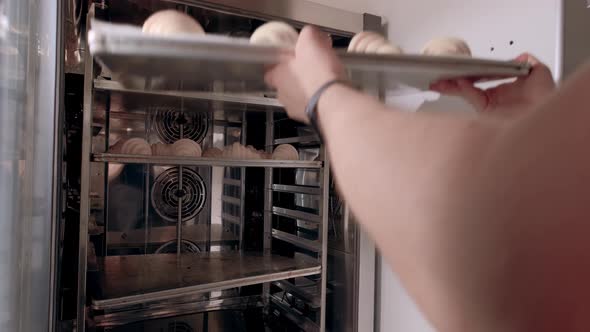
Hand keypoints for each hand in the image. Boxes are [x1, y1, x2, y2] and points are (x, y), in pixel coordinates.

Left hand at [265, 26, 346, 123]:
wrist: (335, 102)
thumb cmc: (318, 75)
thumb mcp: (310, 41)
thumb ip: (307, 35)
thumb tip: (311, 34)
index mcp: (277, 77)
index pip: (269, 70)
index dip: (279, 62)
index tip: (289, 57)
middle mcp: (284, 96)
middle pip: (286, 84)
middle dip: (298, 76)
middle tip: (312, 66)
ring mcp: (298, 110)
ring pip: (300, 97)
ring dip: (310, 90)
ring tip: (325, 80)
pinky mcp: (313, 120)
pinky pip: (315, 108)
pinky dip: (322, 101)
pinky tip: (332, 93)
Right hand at [430, 53, 555, 114]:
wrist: (547, 118)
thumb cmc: (546, 101)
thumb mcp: (540, 73)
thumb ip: (528, 61)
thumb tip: (520, 56)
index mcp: (504, 93)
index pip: (480, 82)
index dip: (468, 75)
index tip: (459, 69)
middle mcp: (494, 101)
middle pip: (467, 89)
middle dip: (451, 83)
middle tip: (439, 77)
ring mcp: (489, 108)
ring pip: (465, 94)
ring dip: (451, 87)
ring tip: (439, 81)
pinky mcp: (487, 112)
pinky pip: (472, 98)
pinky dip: (464, 89)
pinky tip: (457, 82)